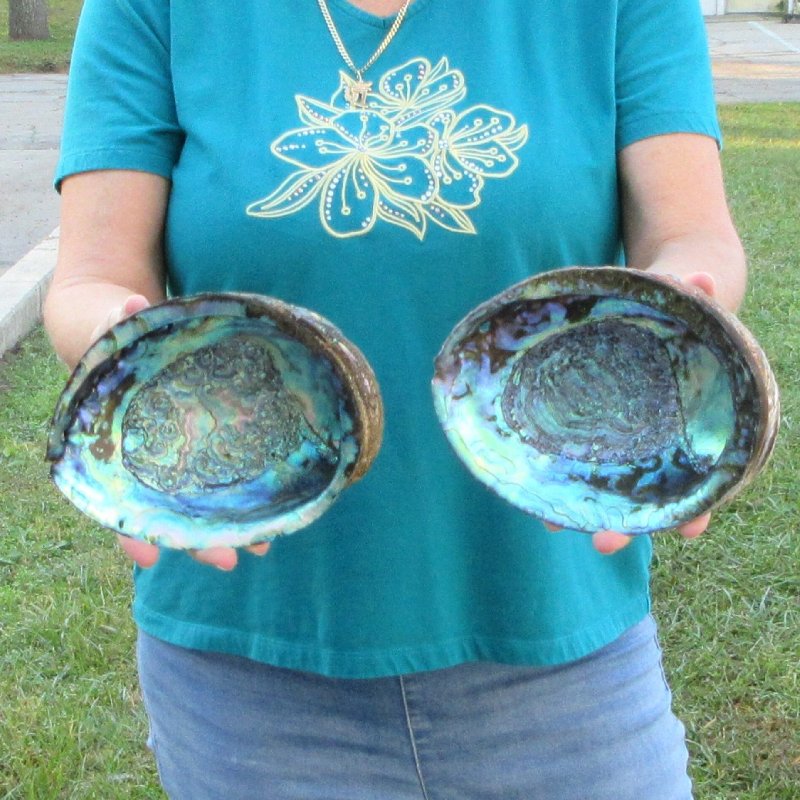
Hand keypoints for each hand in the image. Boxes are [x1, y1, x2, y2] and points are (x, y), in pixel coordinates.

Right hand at [94, 294, 270, 569]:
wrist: (128, 328)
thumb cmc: (113, 333)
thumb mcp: (110, 326)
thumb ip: (117, 322)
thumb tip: (131, 307)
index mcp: (114, 444)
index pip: (118, 499)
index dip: (131, 531)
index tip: (149, 558)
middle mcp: (146, 458)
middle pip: (168, 512)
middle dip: (197, 540)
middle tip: (231, 561)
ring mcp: (176, 452)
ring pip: (198, 502)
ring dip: (228, 525)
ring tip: (264, 546)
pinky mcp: (204, 438)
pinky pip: (223, 470)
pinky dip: (242, 490)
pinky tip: (271, 505)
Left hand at [546, 269, 716, 553]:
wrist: (658, 297)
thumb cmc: (682, 304)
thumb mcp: (691, 293)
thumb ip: (696, 291)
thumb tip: (703, 282)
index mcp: (700, 418)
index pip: (705, 476)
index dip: (696, 506)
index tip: (687, 530)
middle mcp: (663, 437)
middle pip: (650, 494)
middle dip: (628, 522)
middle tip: (603, 544)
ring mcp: (628, 432)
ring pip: (610, 484)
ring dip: (584, 507)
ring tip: (552, 524)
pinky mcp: (596, 420)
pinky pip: (579, 454)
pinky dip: (562, 473)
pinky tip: (536, 492)